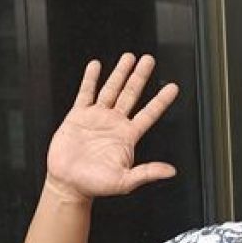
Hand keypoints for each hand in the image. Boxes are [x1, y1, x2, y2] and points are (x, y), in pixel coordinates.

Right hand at [45, 54, 179, 201]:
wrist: (68, 184)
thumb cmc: (95, 185)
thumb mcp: (125, 181)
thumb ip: (147, 173)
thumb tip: (171, 171)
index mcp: (128, 136)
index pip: (149, 113)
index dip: (161, 100)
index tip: (173, 87)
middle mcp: (114, 123)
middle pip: (131, 94)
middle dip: (140, 76)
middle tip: (149, 60)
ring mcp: (97, 117)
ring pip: (111, 90)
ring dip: (119, 73)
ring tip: (128, 57)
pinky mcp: (78, 116)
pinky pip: (85, 93)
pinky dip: (90, 79)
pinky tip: (96, 66)